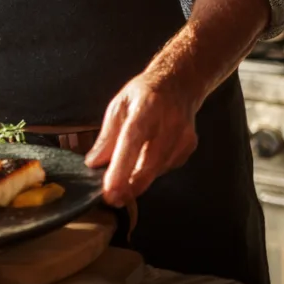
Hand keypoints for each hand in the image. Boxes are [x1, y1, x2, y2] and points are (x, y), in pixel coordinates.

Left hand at [84, 72, 198, 205]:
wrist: (179, 83)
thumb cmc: (143, 94)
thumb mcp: (118, 106)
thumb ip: (107, 136)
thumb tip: (93, 164)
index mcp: (146, 108)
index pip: (132, 142)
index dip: (120, 169)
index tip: (109, 190)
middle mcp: (168, 122)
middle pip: (149, 163)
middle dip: (129, 186)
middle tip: (112, 199)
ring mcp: (182, 136)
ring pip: (157, 170)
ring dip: (139, 180)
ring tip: (123, 182)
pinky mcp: (189, 147)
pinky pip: (166, 168)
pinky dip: (152, 171)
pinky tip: (145, 161)